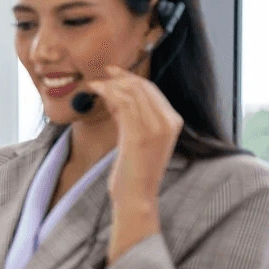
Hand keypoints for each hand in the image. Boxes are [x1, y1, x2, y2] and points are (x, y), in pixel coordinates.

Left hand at [88, 66, 182, 262]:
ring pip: (133, 92)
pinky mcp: (140, 135)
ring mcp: (156, 128)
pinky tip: (97, 93)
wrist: (137, 196)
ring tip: (96, 85)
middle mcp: (169, 122)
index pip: (153, 89)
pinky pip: (124, 104)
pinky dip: (109, 94)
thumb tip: (116, 94)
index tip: (114, 72)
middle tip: (103, 73)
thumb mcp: (136, 137)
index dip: (132, 77)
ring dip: (112, 84)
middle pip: (144, 87)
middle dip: (122, 77)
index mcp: (173, 121)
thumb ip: (130, 116)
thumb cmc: (133, 170)